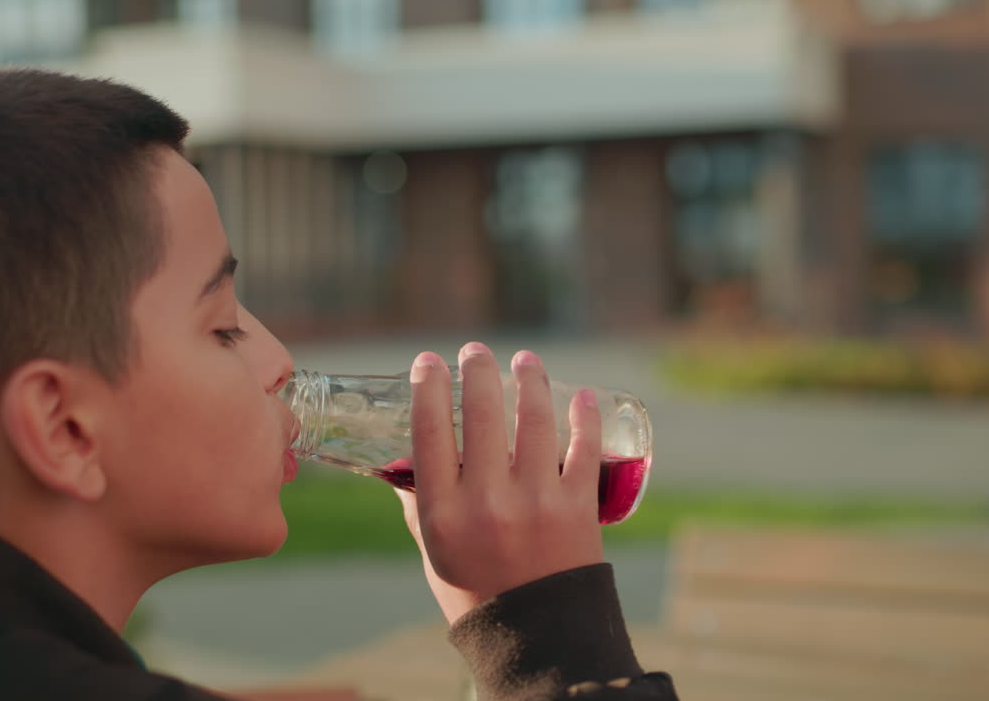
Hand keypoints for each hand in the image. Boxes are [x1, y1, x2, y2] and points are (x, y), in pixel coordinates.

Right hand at [396, 342, 604, 623]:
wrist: (538, 636)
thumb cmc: (477, 593)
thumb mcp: (434, 554)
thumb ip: (421, 507)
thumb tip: (404, 466)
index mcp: (443, 513)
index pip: (429, 431)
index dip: (428, 387)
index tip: (428, 361)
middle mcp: (486, 501)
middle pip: (479, 413)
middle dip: (477, 370)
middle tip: (475, 352)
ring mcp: (535, 501)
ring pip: (532, 420)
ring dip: (529, 379)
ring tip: (525, 360)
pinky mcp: (576, 507)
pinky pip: (583, 448)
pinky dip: (584, 417)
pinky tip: (581, 395)